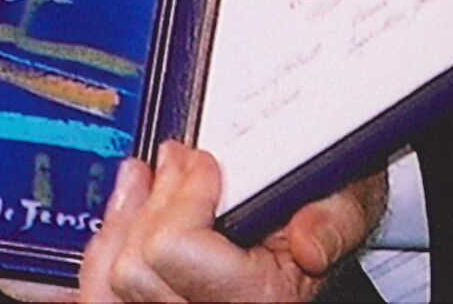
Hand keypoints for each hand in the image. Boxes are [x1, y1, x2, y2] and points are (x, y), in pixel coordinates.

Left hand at [70, 143, 385, 302]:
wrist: (322, 218)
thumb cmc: (328, 210)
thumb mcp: (349, 205)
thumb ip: (333, 222)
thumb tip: (307, 243)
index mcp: (261, 299)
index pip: (175, 251)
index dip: (184, 196)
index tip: (206, 164)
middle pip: (135, 267)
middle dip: (154, 202)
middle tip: (179, 162)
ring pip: (110, 283)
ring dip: (123, 219)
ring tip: (142, 178)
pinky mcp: (159, 298)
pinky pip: (104, 291)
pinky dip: (108, 246)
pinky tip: (125, 210)